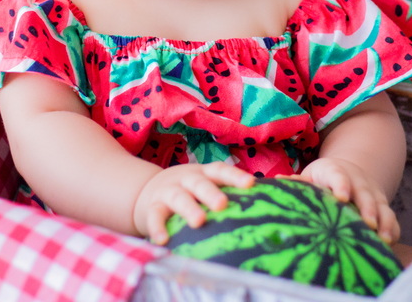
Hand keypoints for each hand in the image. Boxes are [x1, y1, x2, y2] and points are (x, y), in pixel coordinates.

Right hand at [132, 162, 254, 244]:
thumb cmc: (189, 193)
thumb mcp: (204, 186)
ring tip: (198, 221)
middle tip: (223, 204)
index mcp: (204, 174)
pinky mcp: (152, 207)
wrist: (146, 191)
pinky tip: (163, 240)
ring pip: (178, 197)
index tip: (251, 184)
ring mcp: (168, 192)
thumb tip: (265, 212)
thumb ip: (226, 195)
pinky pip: (154, 216)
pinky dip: (157, 227)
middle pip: (199, 182)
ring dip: (188, 208)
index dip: (235, 176)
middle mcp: (186, 179)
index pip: (220, 170)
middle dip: (211, 192)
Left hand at [288, 157, 399, 244]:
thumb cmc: (322, 179)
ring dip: (384, 221)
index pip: (338, 175)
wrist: (350, 172)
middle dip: (368, 208)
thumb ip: (298, 183)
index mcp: (335, 171)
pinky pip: (392, 219)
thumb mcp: (310, 176)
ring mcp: (373, 194)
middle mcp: (358, 182)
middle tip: (367, 223)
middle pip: (364, 193)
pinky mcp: (383, 207)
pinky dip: (392, 230)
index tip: (340, 197)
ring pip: (382, 206)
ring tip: (383, 239)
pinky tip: (389, 244)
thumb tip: (278, 183)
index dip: (340, 185)